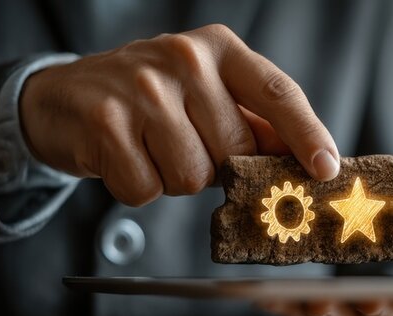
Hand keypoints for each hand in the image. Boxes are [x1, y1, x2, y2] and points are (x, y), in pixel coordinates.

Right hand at [20, 24, 339, 205]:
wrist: (66, 97)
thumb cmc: (151, 100)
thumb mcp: (208, 94)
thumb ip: (255, 122)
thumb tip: (309, 161)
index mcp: (219, 49)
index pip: (278, 93)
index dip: (308, 134)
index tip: (326, 168)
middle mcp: (184, 59)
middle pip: (235, 150)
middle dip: (217, 165)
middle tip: (186, 145)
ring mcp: (142, 89)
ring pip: (193, 176)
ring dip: (175, 179)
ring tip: (152, 149)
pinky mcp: (106, 122)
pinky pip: (147, 189)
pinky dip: (138, 187)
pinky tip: (126, 157)